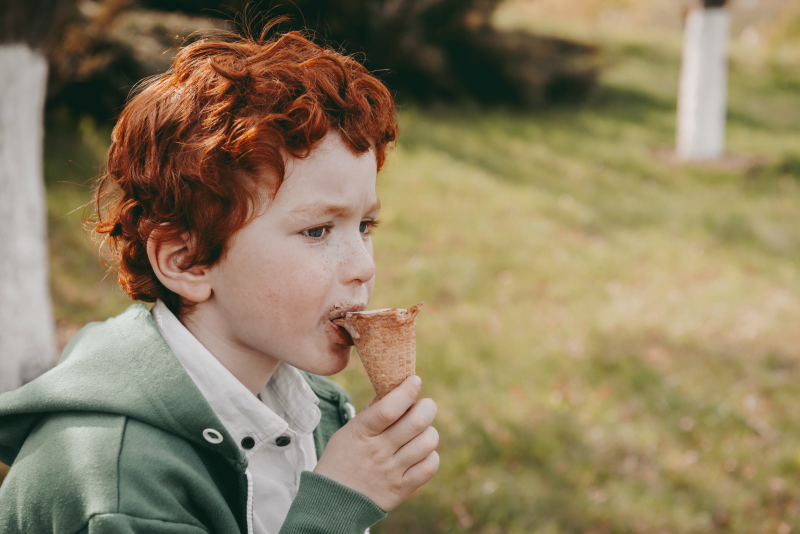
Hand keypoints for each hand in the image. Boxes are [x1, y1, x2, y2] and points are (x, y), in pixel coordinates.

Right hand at [313, 375, 439, 511]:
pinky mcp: (402, 489)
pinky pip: (430, 467)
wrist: (332, 504)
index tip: (415, 381)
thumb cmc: (341, 461)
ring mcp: (391, 472)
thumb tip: (394, 389)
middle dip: (427, 407)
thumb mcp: (348, 432)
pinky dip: (431, 455)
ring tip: (422, 431)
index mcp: (361, 433)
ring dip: (429, 432)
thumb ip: (372, 412)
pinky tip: (421, 452)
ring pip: (427, 443)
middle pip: (416, 423)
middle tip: (425, 406)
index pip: (389, 408)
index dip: (407, 391)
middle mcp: (378, 452)